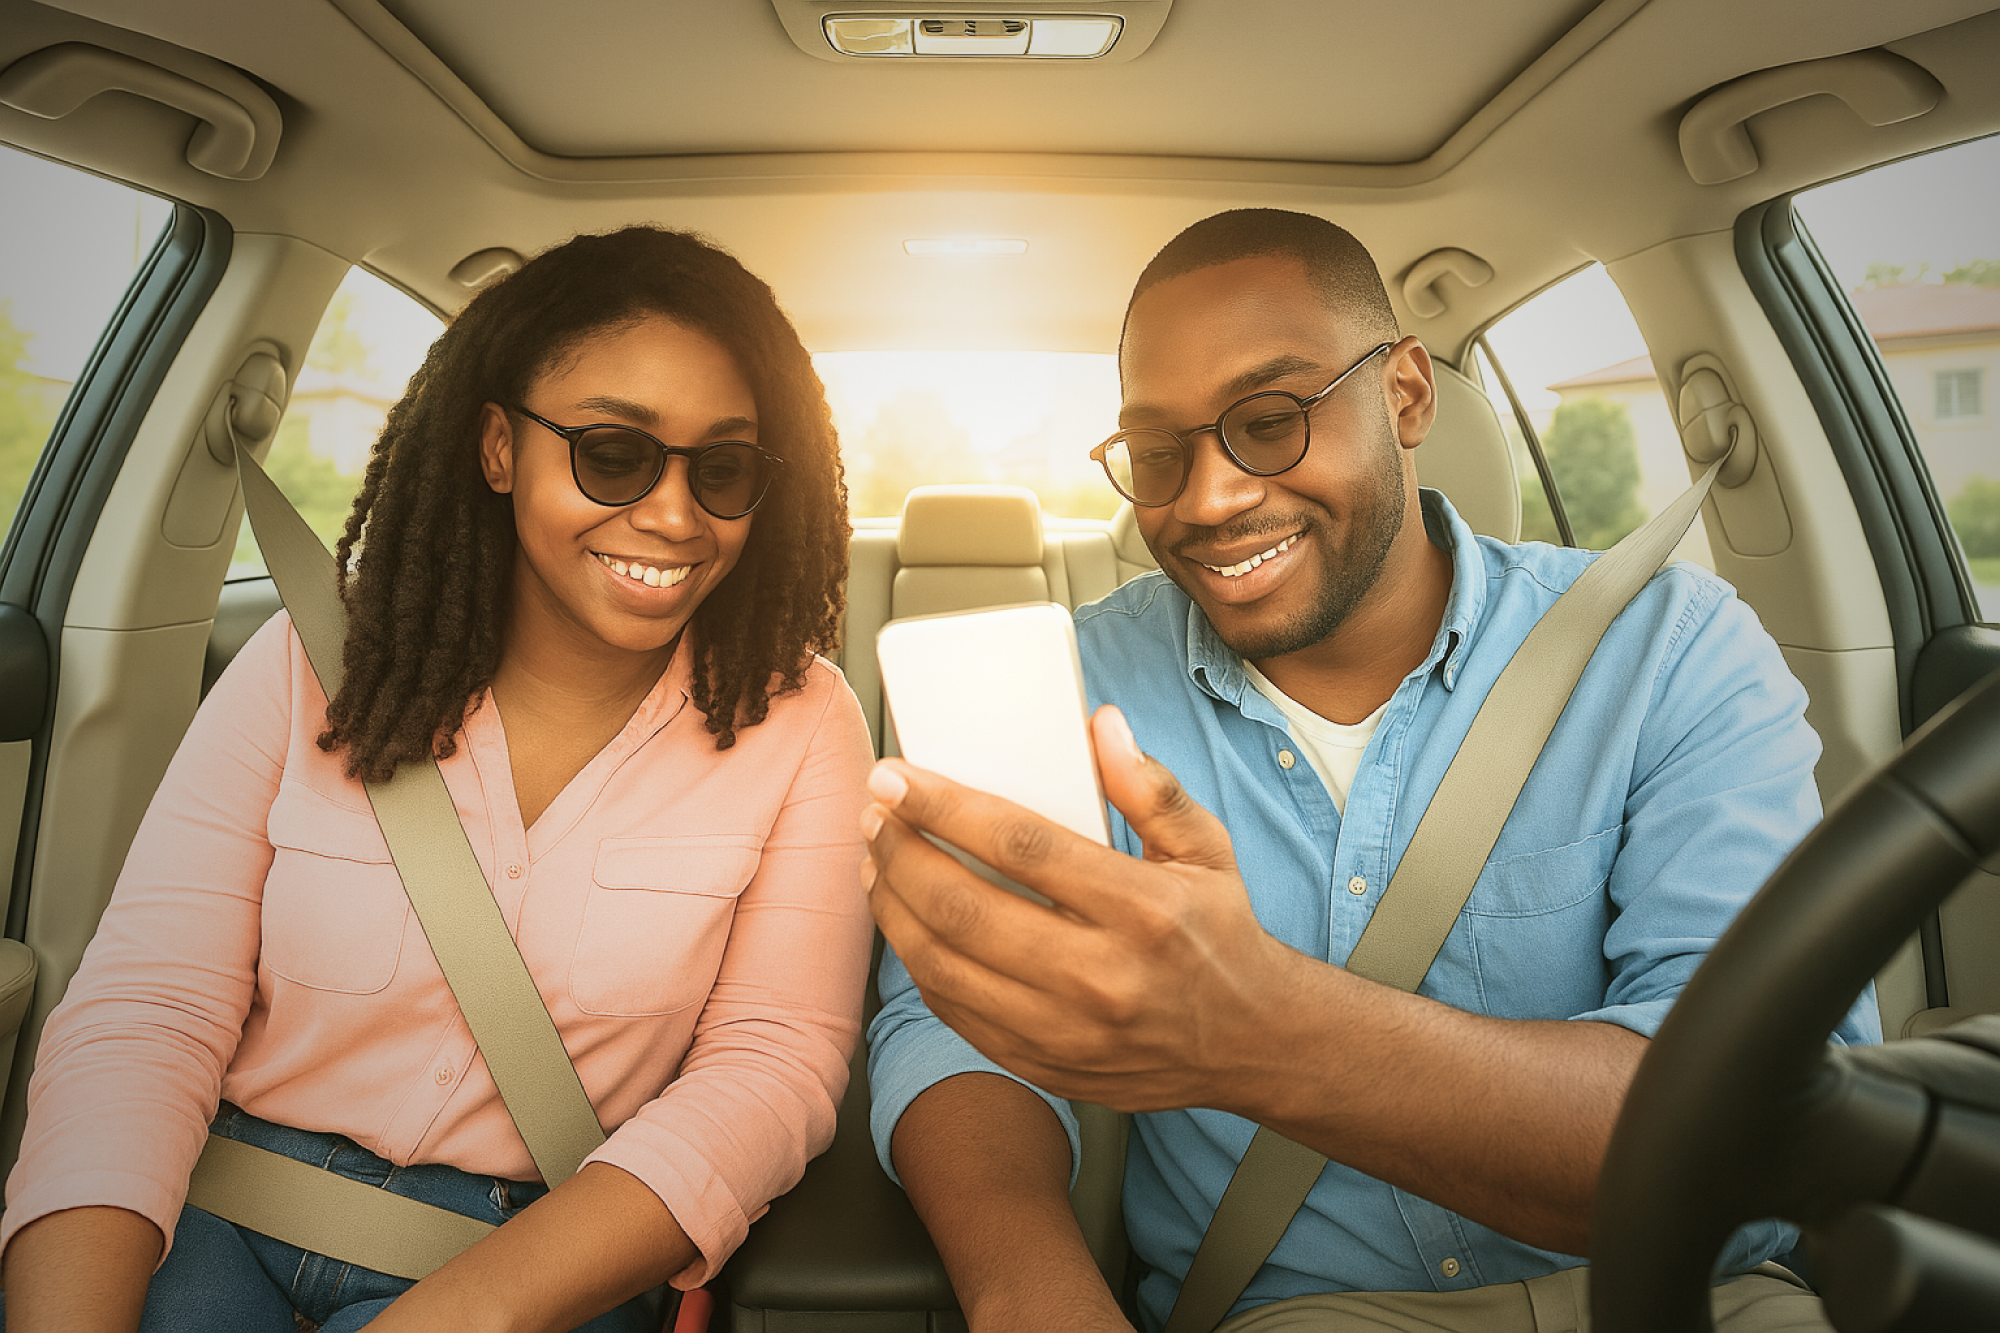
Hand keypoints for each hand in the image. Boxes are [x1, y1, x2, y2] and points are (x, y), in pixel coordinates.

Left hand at [863, 705, 1306, 1113]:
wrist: (1251, 1044)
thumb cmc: (1220, 935)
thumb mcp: (1206, 849)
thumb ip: (1150, 786)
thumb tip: (1100, 725)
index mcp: (1142, 910)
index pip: (1020, 845)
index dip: (944, 807)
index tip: (897, 777)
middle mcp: (1101, 976)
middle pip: (964, 908)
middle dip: (900, 852)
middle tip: (875, 814)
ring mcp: (1067, 1031)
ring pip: (943, 966)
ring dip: (894, 908)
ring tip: (877, 862)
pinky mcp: (1044, 1066)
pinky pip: (955, 1011)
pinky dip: (918, 962)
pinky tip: (907, 921)